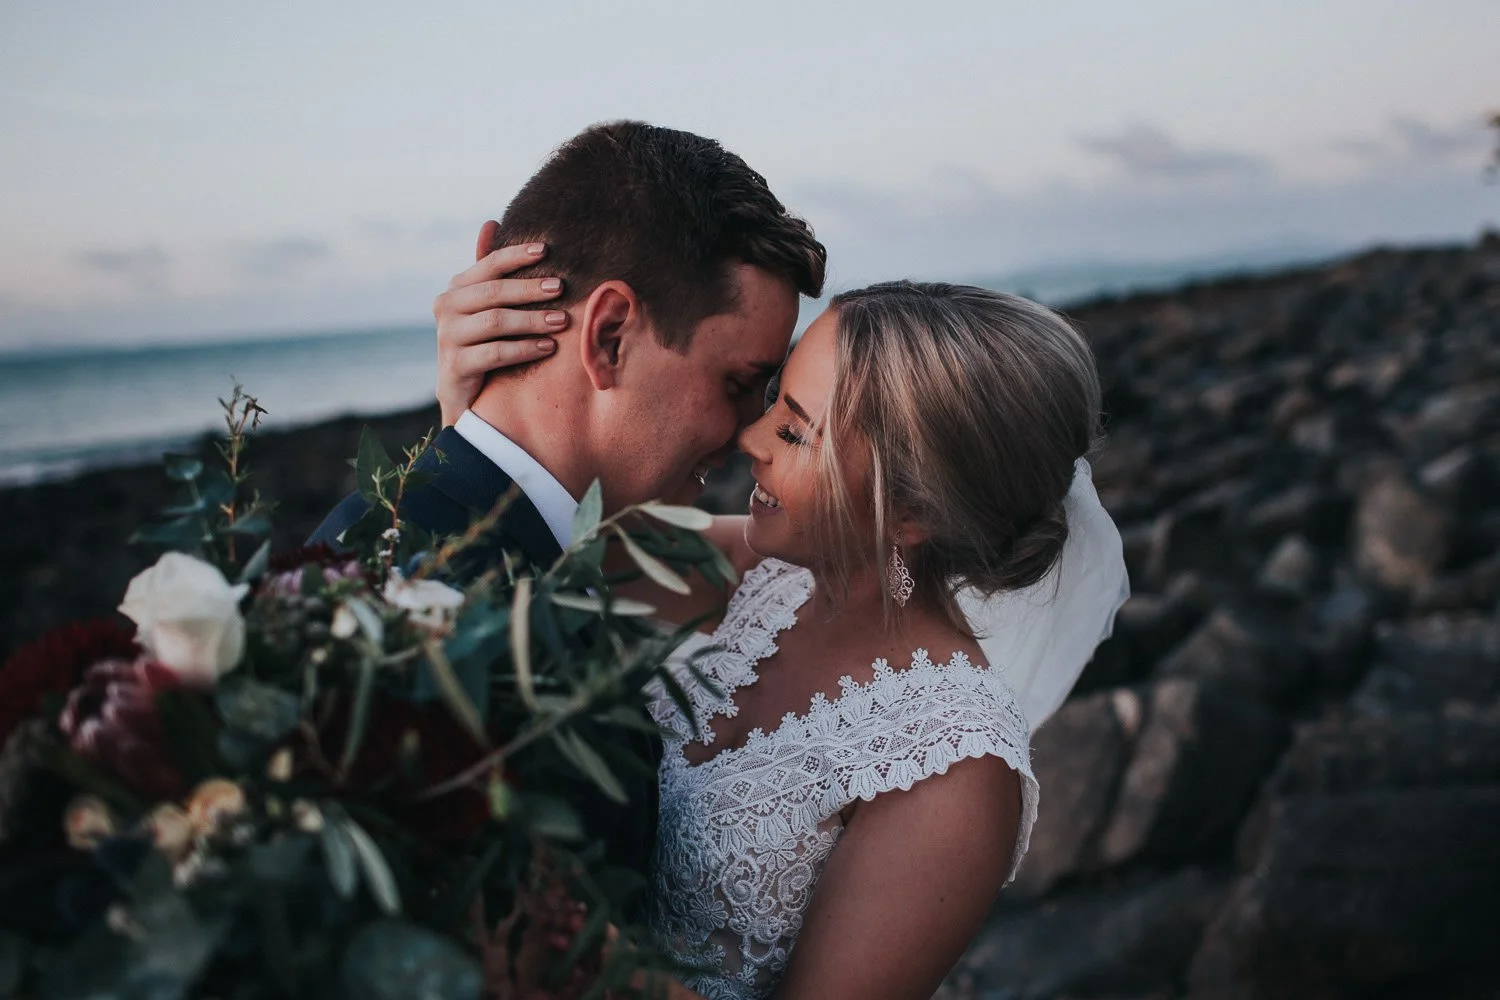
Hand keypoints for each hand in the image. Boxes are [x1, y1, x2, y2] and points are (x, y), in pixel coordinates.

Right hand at [433, 220, 571, 426]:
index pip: (488, 265)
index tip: (547, 250)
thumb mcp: (487, 307)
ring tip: (562, 321)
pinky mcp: (455, 367)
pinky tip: (549, 347)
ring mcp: (447, 338)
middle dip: (530, 289)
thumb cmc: (484, 344)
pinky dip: (525, 348)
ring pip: (495, 322)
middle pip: (493, 292)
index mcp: (456, 289)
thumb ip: (490, 271)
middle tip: (561, 287)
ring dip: (532, 320)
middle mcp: (445, 309)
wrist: (465, 396)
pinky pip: (495, 353)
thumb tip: (490, 221)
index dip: (516, 255)